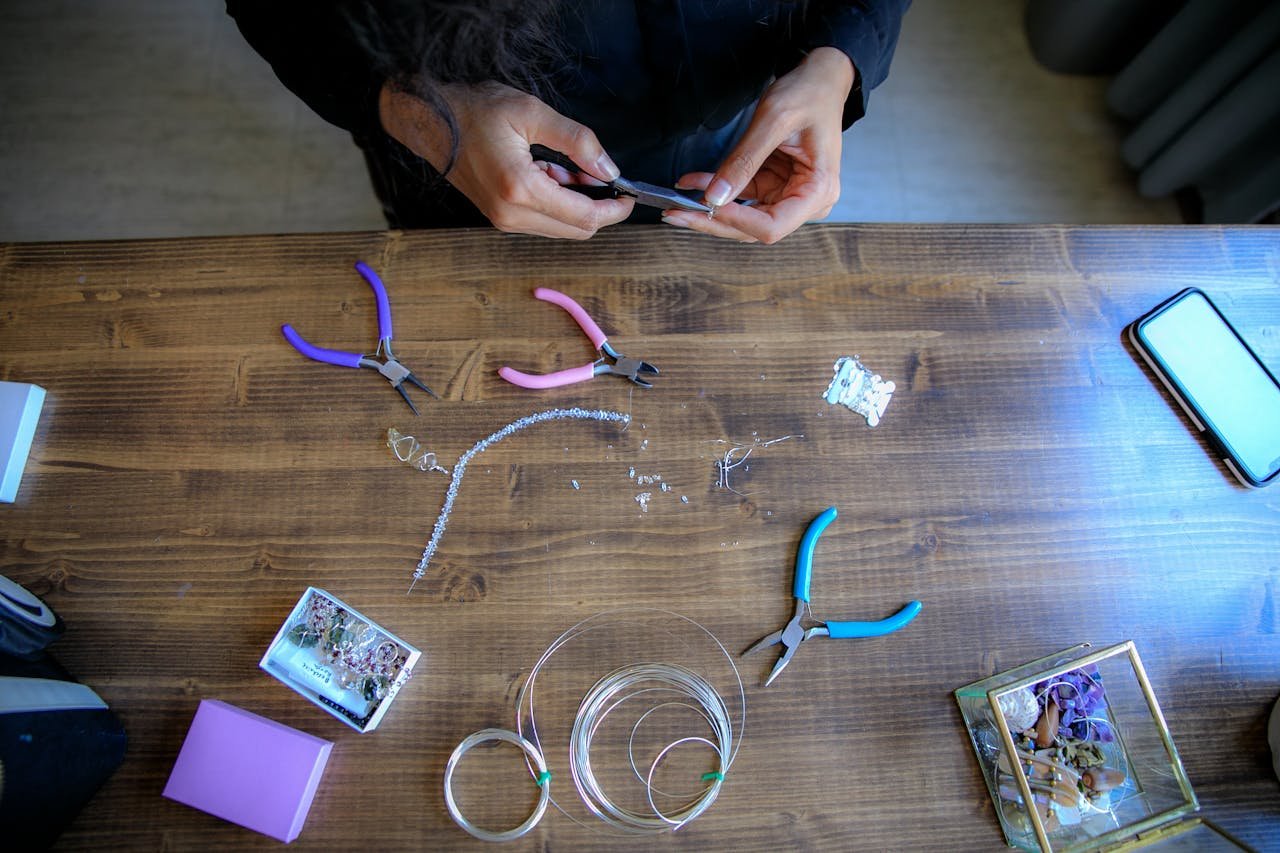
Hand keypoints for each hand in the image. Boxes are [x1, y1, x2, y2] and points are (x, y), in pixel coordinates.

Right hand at [379, 81, 633, 238]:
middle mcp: (512, 215)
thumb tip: (609, 169)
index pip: (585, 217)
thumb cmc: (474, 111)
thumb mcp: (531, 112)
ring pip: (561, 229)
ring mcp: (504, 221)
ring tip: (568, 168)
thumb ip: (576, 141)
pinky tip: (550, 174)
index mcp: (520, 190)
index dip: (615, 209)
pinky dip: (557, 204)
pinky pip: (543, 222)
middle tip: (599, 174)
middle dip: (598, 208)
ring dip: (576, 205)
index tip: (630, 194)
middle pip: (576, 230)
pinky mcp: (500, 218)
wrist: (429, 121)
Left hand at [665, 47, 855, 243]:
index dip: (734, 220)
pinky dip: (715, 191)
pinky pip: (741, 198)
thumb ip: (744, 161)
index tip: (704, 206)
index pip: (772, 226)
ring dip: (709, 210)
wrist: (820, 80)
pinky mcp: (774, 187)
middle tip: (675, 214)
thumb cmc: (808, 94)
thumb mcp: (774, 121)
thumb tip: (714, 197)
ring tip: (675, 202)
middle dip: (713, 222)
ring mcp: (789, 196)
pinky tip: (691, 182)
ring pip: (743, 218)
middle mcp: (807, 202)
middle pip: (754, 229)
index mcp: (818, 191)